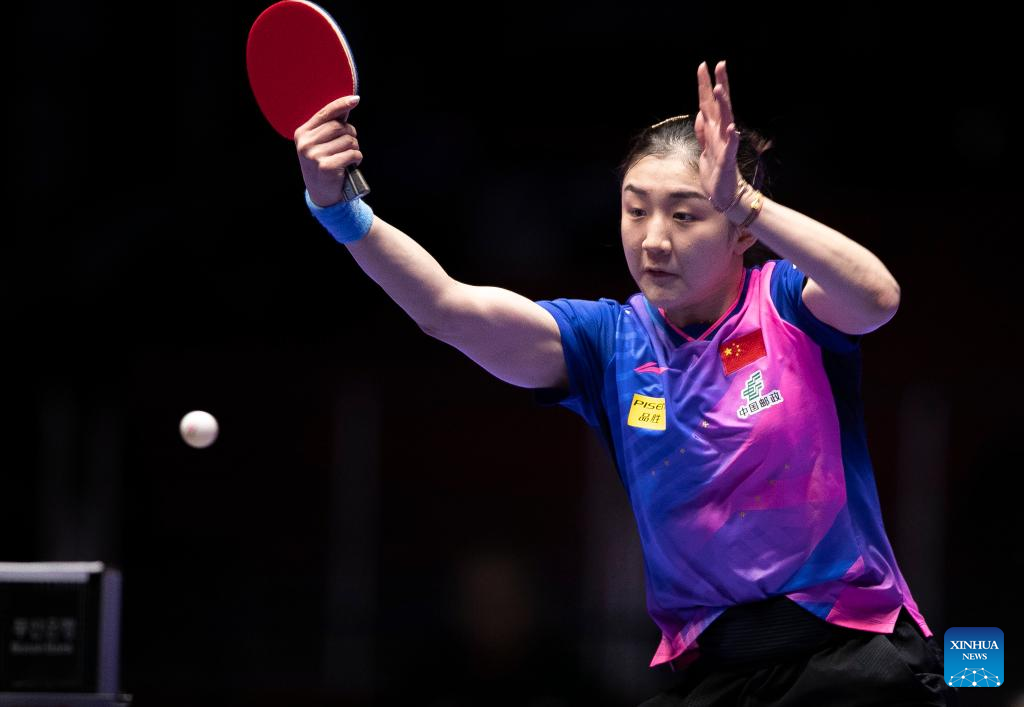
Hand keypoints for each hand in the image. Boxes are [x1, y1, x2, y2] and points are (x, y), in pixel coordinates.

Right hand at [295, 94, 362, 206]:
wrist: (322, 195)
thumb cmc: (324, 165)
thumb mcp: (321, 144)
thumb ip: (331, 126)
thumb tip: (348, 104)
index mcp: (302, 133)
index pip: (325, 114)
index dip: (341, 105)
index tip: (355, 100)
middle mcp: (305, 143)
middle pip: (339, 127)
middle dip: (351, 134)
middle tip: (350, 145)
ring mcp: (314, 155)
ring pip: (348, 140)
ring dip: (355, 148)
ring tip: (348, 157)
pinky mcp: (326, 166)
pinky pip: (352, 154)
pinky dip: (357, 158)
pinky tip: (352, 164)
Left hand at [694, 61, 741, 212]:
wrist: (724, 195)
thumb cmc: (716, 171)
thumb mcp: (705, 148)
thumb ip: (703, 130)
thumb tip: (701, 112)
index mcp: (714, 130)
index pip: (709, 103)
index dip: (706, 85)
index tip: (704, 65)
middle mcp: (721, 133)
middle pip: (720, 105)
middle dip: (719, 84)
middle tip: (719, 65)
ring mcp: (725, 145)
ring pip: (725, 121)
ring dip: (723, 105)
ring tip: (720, 88)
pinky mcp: (726, 160)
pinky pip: (730, 147)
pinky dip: (732, 137)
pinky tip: (732, 128)